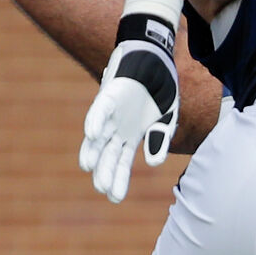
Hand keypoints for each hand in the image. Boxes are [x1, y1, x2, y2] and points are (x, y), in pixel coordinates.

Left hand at [79, 12, 179, 202]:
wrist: (155, 56)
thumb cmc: (160, 87)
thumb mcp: (167, 117)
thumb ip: (160, 139)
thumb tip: (152, 163)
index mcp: (131, 135)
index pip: (121, 162)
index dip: (118, 179)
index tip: (114, 198)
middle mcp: (117, 127)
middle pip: (108, 154)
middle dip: (106, 172)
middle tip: (104, 192)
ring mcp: (111, 112)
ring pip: (99, 135)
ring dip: (93, 150)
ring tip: (88, 167)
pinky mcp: (109, 94)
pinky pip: (100, 109)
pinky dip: (96, 121)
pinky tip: (92, 135)